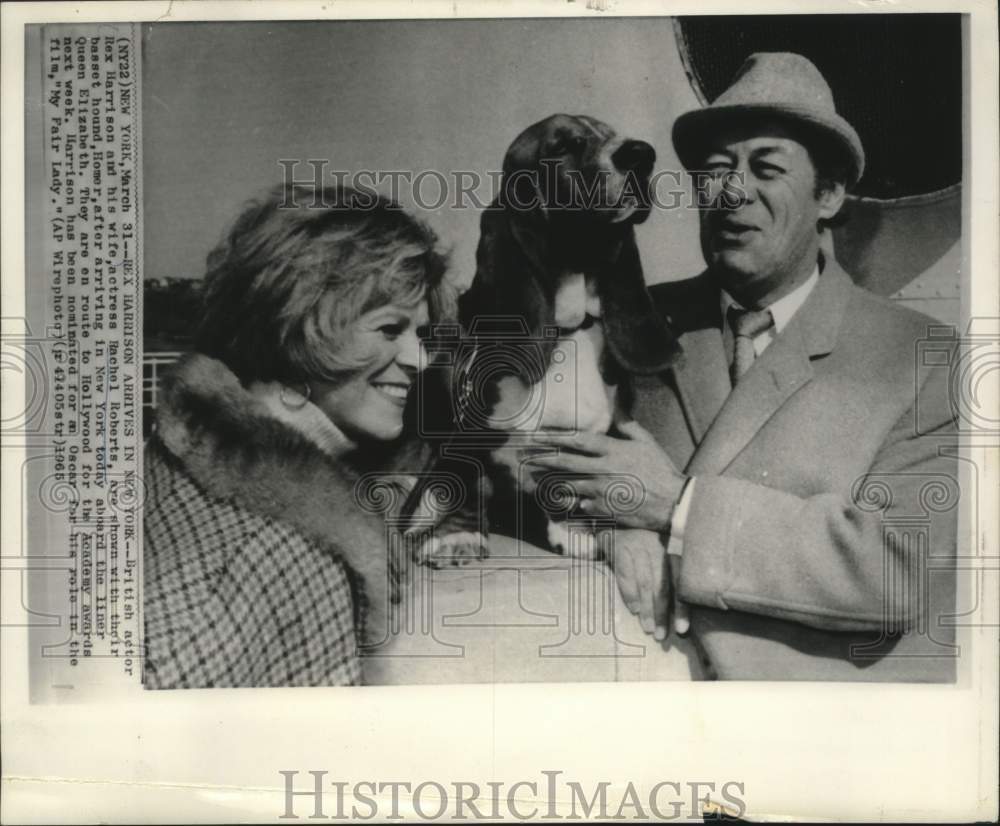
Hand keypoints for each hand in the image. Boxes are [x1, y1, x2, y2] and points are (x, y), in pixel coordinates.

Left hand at [525, 420, 686, 530]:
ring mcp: (601, 492)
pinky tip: (558, 501)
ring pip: (567, 485)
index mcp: (613, 451)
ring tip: (532, 476)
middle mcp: (603, 470)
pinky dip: (570, 502)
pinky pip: (579, 505)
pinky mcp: (602, 510)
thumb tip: (616, 402)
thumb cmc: (659, 469)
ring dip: (548, 480)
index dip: (554, 437)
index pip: (578, 441)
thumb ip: (627, 423)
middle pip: (565, 463)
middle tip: (522, 453)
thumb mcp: (646, 442)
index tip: (536, 434)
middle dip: (541, 457)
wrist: (672, 502)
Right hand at [609, 529, 689, 639]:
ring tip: (647, 628)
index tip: (681, 629)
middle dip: (662, 613)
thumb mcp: (658, 549)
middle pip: (663, 585)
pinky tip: (634, 609)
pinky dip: (629, 592)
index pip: (680, 581)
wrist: (614, 513)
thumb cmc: (640, 539)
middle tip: (661, 635)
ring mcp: (637, 545)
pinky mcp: (618, 545)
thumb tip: (680, 608)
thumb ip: (667, 574)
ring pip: (645, 582)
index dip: (681, 607)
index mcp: (671, 549)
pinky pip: (625, 573)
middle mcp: (657, 546)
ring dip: (647, 608)